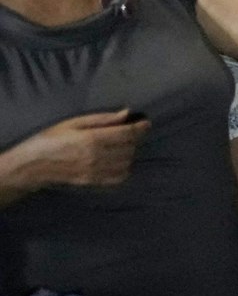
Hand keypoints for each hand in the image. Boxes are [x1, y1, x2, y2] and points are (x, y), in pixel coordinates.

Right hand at [9, 111, 150, 190]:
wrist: (33, 165)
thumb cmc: (51, 139)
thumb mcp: (73, 123)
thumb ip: (102, 119)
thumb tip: (126, 113)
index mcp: (91, 139)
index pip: (126, 133)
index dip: (140, 128)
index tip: (146, 123)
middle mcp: (97, 156)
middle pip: (129, 147)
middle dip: (133, 138)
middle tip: (129, 132)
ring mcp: (96, 171)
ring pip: (127, 162)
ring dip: (129, 153)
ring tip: (122, 146)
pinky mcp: (93, 181)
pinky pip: (119, 177)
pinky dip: (124, 168)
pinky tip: (118, 161)